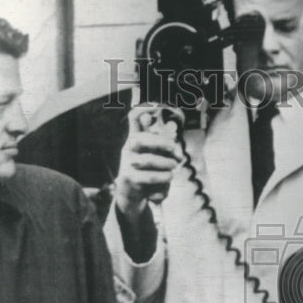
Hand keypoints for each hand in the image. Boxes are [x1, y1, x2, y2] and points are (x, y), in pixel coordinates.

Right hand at [114, 104, 182, 219]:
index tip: (158, 107)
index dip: (144, 109)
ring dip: (166, 164)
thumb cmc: (148, 171)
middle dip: (161, 143)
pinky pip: (149, 177)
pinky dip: (163, 178)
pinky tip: (169, 179)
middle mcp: (128, 149)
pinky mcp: (129, 179)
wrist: (132, 196)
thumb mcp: (158, 155)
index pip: (134, 118)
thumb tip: (173, 126)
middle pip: (140, 140)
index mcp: (135, 138)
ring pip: (147, 161)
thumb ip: (165, 142)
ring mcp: (127, 164)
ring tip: (174, 167)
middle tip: (176, 150)